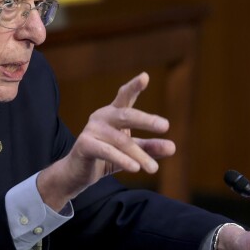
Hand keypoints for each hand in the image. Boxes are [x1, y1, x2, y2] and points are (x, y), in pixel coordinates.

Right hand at [37, 72, 175, 209]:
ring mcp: (92, 129)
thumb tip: (173, 147)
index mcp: (114, 113)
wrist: (77, 173)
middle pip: (126, 115)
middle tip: (165, 125)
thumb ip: (149, 148)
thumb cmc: (106, 156)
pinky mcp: (84, 144)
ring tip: (154, 169)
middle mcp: (102, 117)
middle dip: (146, 119)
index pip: (125, 96)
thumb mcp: (131, 152)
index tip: (145, 77)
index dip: (134, 86)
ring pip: (121, 141)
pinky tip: (136, 168)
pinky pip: (107, 151)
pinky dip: (123, 160)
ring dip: (140, 155)